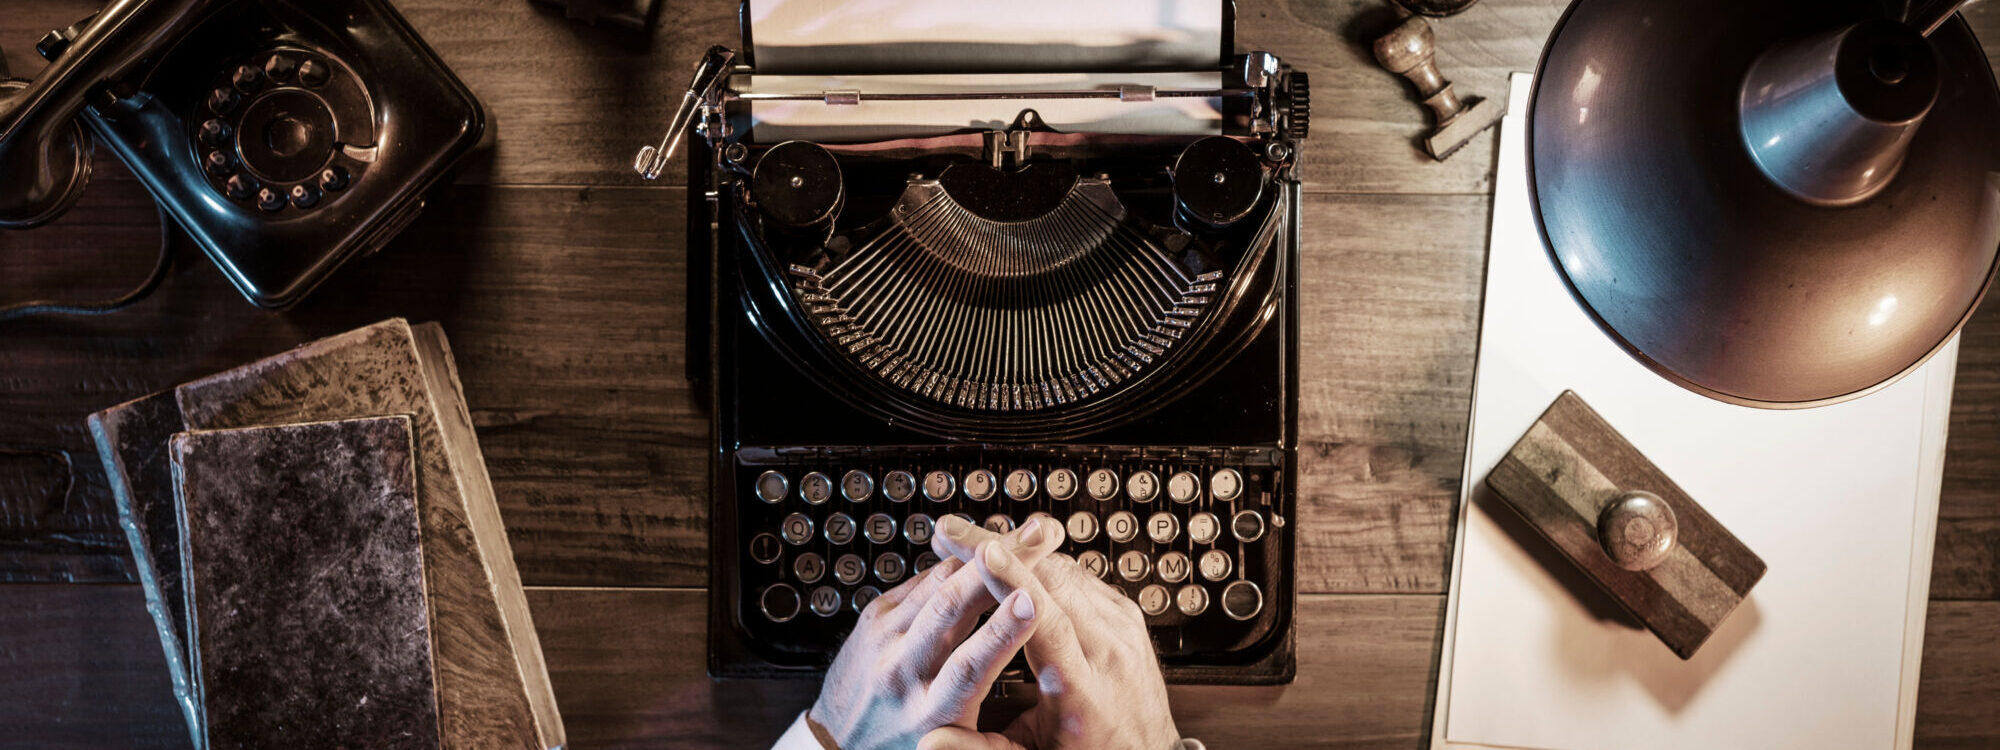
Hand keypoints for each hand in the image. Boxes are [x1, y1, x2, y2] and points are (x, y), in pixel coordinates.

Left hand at [806, 514, 1066, 749]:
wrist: (836, 742)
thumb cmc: (902, 739)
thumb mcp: (951, 736)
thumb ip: (981, 697)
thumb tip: (1021, 646)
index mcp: (928, 712)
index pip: (969, 666)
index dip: (1002, 630)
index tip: (1031, 601)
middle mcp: (902, 671)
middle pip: (950, 608)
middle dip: (998, 568)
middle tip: (1040, 538)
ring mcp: (883, 638)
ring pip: (938, 583)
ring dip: (984, 554)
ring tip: (1025, 534)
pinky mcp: (873, 616)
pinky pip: (923, 580)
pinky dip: (958, 563)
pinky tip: (986, 549)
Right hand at [920, 519, 1179, 749]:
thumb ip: (979, 749)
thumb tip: (932, 743)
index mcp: (1083, 692)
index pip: (1048, 623)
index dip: (1014, 582)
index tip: (984, 552)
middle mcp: (1110, 653)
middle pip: (1055, 582)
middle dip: (1000, 551)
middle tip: (951, 537)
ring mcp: (1122, 629)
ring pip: (1066, 570)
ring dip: (1018, 551)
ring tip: (970, 542)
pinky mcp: (1127, 615)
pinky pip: (1079, 577)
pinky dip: (1041, 564)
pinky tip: (1011, 559)